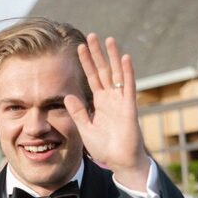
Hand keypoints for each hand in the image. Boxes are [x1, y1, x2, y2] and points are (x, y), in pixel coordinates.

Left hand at [64, 33, 148, 188]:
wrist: (120, 161)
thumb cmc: (105, 147)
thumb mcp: (86, 128)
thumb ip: (78, 112)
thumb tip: (67, 96)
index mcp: (100, 103)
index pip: (92, 78)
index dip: (86, 63)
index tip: (79, 47)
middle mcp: (111, 98)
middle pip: (103, 71)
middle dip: (97, 54)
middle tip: (92, 36)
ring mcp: (121, 101)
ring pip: (116, 74)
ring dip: (113, 57)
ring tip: (109, 39)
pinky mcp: (129, 107)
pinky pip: (128, 87)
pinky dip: (127, 73)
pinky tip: (125, 58)